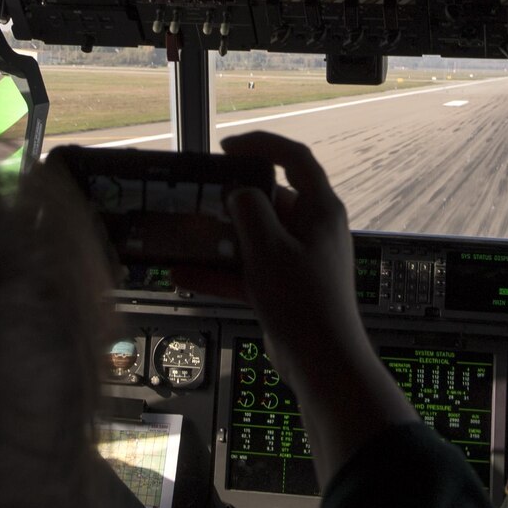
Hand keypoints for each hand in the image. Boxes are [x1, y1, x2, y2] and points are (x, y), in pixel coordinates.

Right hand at [176, 132, 361, 383]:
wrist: (322, 362)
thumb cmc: (305, 302)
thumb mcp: (268, 248)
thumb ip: (250, 210)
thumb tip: (240, 193)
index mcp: (321, 210)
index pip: (294, 159)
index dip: (261, 145)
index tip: (227, 148)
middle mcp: (313, 230)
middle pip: (270, 199)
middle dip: (232, 200)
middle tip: (202, 196)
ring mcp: (299, 259)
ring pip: (254, 238)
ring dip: (220, 239)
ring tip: (186, 236)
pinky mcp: (285, 286)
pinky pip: (248, 270)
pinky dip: (221, 271)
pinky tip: (185, 275)